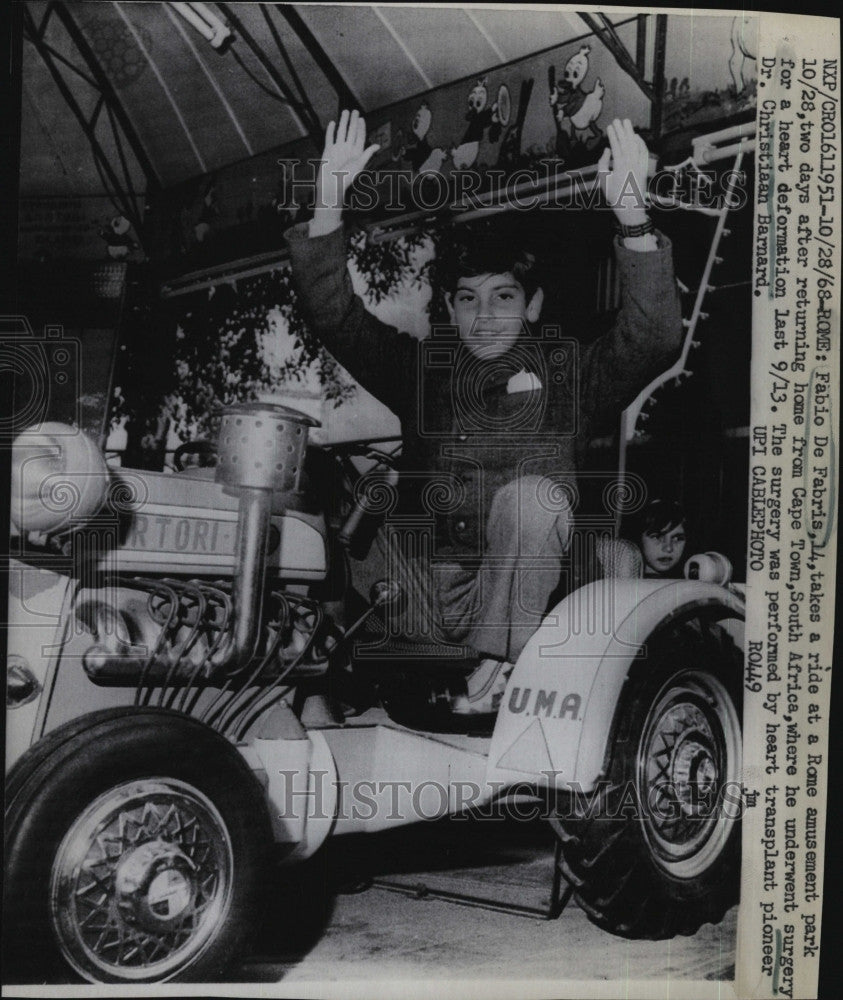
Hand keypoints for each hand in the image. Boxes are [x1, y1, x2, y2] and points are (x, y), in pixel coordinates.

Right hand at [311, 109, 379, 236]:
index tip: (361, 118)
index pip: (360, 137)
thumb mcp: (359, 164)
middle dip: (353, 122)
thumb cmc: (346, 177)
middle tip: (355, 111)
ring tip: (345, 112)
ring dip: (343, 122)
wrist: (331, 183)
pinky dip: (331, 130)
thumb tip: (377, 146)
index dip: (361, 128)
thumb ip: (367, 153)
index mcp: (356, 152)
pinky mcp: (328, 150)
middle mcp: (347, 149)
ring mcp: (338, 149)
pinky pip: (330, 138)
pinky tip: (333, 123)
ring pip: (341, 132)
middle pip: (351, 132)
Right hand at [598, 118, 649, 226]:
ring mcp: (639, 165)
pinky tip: (636, 137)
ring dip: (631, 133)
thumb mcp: (603, 181)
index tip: (610, 126)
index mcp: (620, 166)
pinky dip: (641, 143)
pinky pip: (644, 152)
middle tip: (618, 119)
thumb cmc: (614, 196)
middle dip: (622, 130)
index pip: (616, 146)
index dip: (613, 135)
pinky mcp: (645, 168)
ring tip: (627, 123)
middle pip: (626, 142)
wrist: (630, 208)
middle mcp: (631, 163)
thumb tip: (607, 150)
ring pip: (636, 145)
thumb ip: (603, 164)